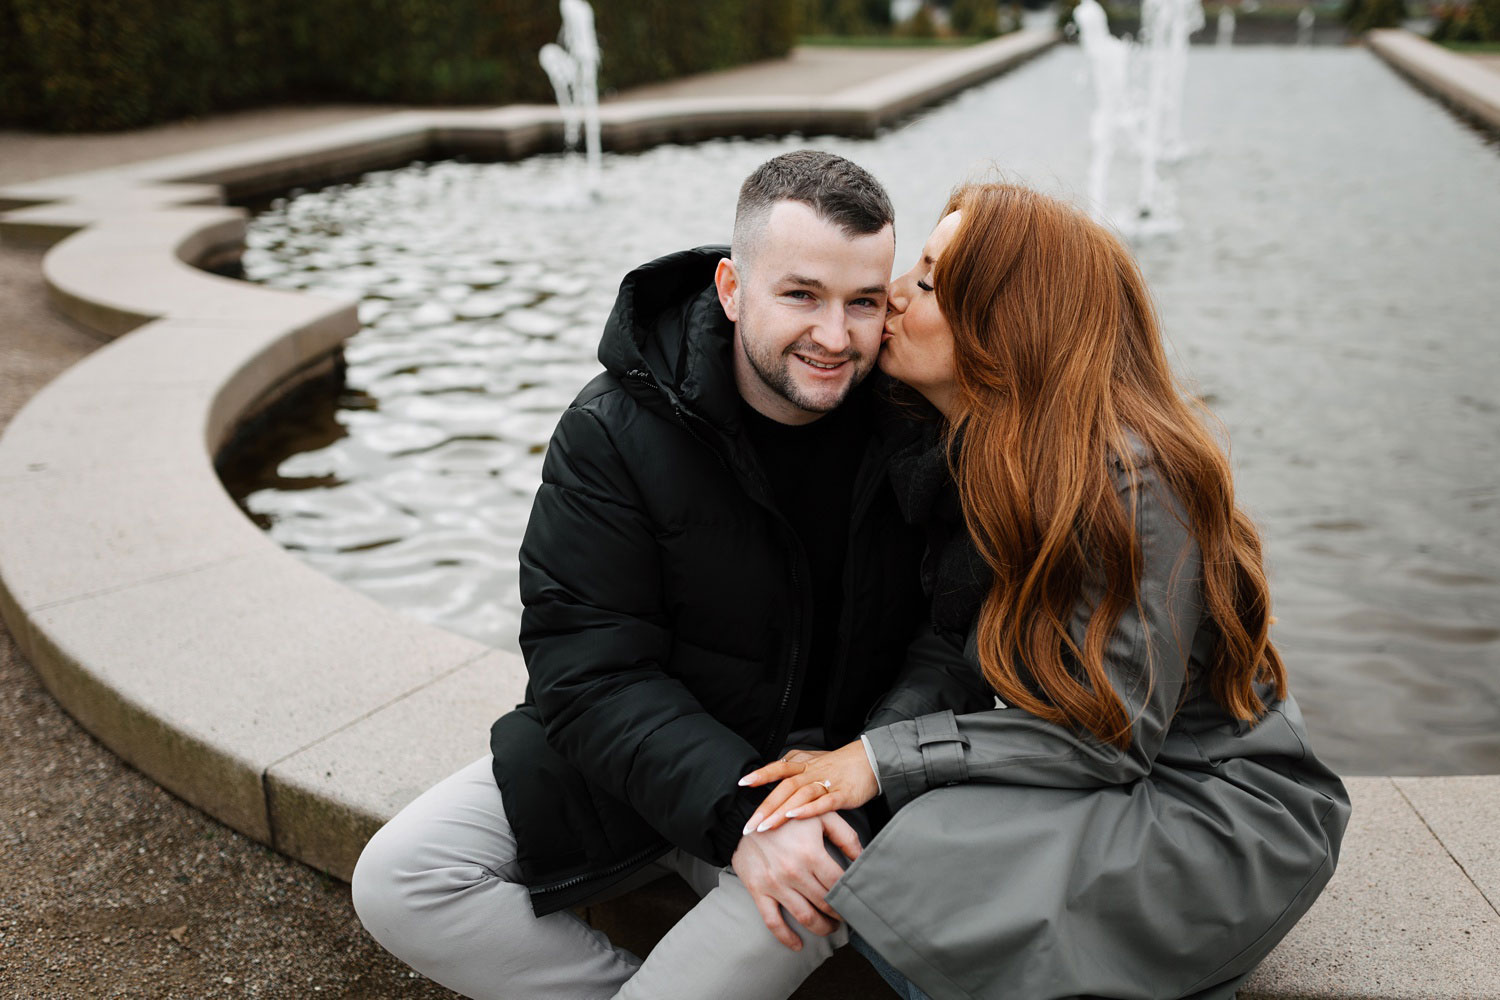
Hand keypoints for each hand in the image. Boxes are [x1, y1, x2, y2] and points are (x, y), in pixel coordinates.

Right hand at [730, 813, 862, 950]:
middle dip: (840, 914)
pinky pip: (772, 921)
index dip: (850, 895)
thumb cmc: (788, 816)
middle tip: (846, 915)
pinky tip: (798, 945)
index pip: (839, 885)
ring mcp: (775, 884)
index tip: (856, 900)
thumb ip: (846, 836)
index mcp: (811, 853)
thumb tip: (863, 859)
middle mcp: (794, 872)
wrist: (745, 817)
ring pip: (805, 917)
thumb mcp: (821, 816)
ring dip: (822, 928)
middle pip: (825, 903)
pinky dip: (786, 937)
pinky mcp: (758, 891)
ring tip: (830, 928)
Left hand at [739, 740, 878, 834]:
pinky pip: (824, 803)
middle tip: (749, 825)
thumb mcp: (813, 759)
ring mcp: (827, 783)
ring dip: (781, 811)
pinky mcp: (842, 794)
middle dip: (765, 807)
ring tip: (765, 826)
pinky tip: (794, 817)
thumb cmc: (839, 764)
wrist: (871, 760)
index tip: (742, 783)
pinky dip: (808, 810)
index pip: (778, 768)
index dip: (760, 774)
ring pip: (800, 796)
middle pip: (784, 787)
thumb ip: (793, 765)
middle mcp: (812, 772)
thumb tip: (772, 770)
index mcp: (804, 764)